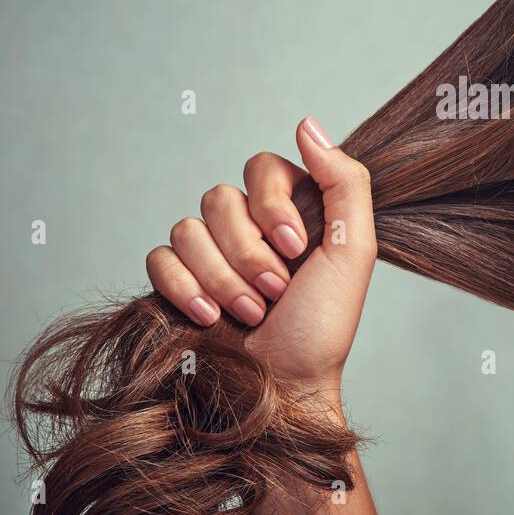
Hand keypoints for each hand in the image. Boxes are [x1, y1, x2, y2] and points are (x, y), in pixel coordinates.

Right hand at [145, 116, 376, 393]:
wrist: (285, 390)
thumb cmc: (324, 327)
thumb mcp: (354, 250)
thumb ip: (345, 180)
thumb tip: (307, 124)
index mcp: (290, 211)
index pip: (261, 166)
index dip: (272, 206)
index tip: (297, 249)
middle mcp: (247, 226)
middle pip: (218, 198)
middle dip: (248, 254)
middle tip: (277, 293)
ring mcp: (208, 253)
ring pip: (187, 229)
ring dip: (222, 279)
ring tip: (251, 314)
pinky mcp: (176, 282)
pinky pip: (158, 257)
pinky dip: (184, 288)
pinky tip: (207, 317)